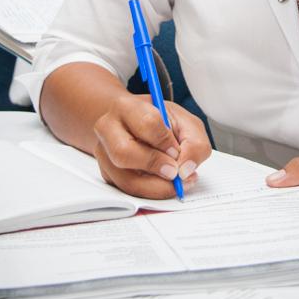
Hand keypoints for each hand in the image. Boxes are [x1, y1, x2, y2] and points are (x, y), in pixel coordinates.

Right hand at [93, 94, 211, 198]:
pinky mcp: (107, 174)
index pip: (146, 123)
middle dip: (155, 166)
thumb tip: (186, 170)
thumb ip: (194, 143)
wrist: (133, 124)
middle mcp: (108, 129)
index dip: (166, 141)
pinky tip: (163, 184)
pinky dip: (151, 192)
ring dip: (156, 186)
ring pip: (125, 179)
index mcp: (127, 107)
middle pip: (124, 153)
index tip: (177, 151)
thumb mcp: (184, 122)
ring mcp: (104, 153)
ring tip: (174, 181)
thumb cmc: (159, 122)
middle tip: (174, 172)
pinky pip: (128, 191)